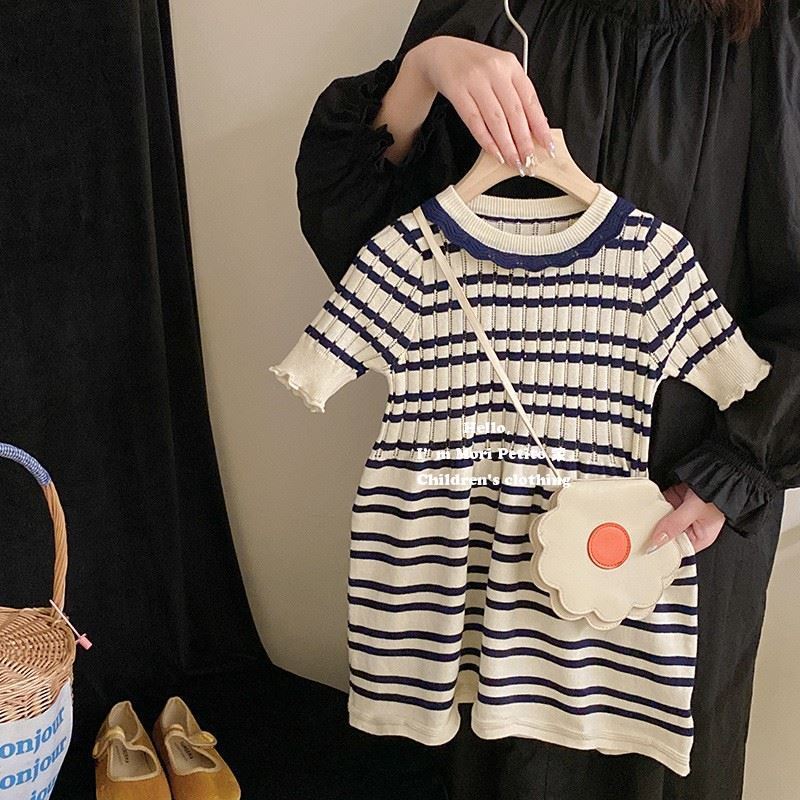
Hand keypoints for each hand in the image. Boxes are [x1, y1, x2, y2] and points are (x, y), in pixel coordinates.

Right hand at [408, 35, 553, 170]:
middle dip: (523, 141)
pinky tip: (494, 152)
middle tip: (529, 160)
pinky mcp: (457, 91)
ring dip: (506, 144)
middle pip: (514, 112)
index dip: (540, 126)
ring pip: (496, 119)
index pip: (530, 100)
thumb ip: (516, 93)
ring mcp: (475, 80)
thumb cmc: (475, 66)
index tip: (547, 145)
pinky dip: (485, 139)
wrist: (443, 53)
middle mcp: (495, 70)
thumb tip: (534, 127)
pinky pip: (474, 121)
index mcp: (511, 65)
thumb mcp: (500, 71)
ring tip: (513, 161)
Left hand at [645, 482, 726, 554]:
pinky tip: (645, 507)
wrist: (718, 470)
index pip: (677, 551)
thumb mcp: (694, 511)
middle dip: (654, 533)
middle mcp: (690, 528)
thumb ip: (674, 525)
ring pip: (660, 521)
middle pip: (666, 536)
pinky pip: (659, 507)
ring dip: (651, 519)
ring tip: (642, 520)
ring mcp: (681, 514)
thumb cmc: (718, 492)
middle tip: (642, 534)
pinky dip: (652, 506)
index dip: (662, 550)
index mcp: (700, 538)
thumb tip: (656, 542)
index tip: (648, 548)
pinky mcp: (674, 500)